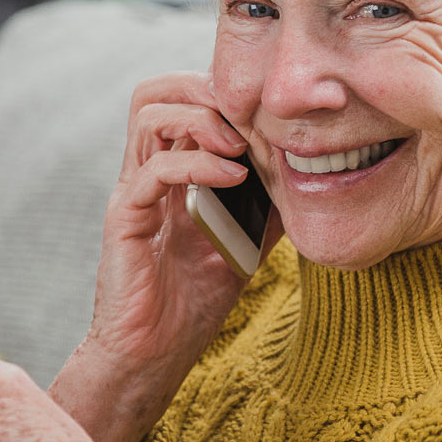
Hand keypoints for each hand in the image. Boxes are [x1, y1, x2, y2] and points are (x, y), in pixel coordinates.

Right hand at [50, 72, 281, 441]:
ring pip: (147, 113)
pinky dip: (198, 162)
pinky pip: (154, 168)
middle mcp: (147, 171)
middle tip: (250, 118)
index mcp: (172, 169)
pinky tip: (234, 178)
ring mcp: (134, 191)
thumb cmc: (196, 299)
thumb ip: (270, 201)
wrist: (156, 354)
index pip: (183, 97)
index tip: (269, 114)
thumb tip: (315, 171)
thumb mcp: (249, 239)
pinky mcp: (126, 218)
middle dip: (207, 87)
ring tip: (240, 143)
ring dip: (202, 116)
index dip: (223, 91)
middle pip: (157, 90)